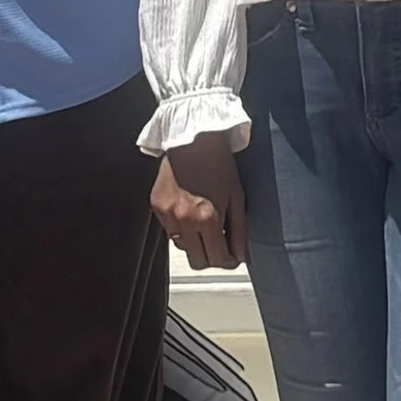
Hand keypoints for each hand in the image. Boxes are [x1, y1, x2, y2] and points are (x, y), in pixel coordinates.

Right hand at [151, 138, 244, 269]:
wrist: (192, 138)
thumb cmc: (218, 163)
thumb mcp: (237, 196)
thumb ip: (240, 231)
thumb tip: (243, 256)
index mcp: (208, 218)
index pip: (218, 259)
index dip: (229, 261)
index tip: (233, 257)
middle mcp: (185, 220)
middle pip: (197, 261)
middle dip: (211, 258)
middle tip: (220, 245)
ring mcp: (167, 215)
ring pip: (182, 248)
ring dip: (195, 243)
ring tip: (204, 223)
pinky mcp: (157, 207)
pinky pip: (169, 230)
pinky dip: (181, 228)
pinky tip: (190, 210)